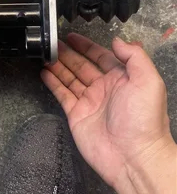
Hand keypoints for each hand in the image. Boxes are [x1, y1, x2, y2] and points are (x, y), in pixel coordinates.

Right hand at [40, 33, 172, 189]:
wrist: (133, 157)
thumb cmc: (143, 119)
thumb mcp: (148, 81)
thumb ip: (134, 57)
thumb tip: (116, 40)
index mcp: (122, 78)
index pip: (101, 56)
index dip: (86, 45)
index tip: (71, 36)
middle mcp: (104, 88)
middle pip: (82, 65)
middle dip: (68, 53)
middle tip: (52, 42)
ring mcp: (89, 102)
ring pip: (70, 78)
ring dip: (58, 66)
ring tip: (45, 54)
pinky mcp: (77, 115)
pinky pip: (62, 95)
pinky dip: (53, 83)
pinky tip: (44, 72)